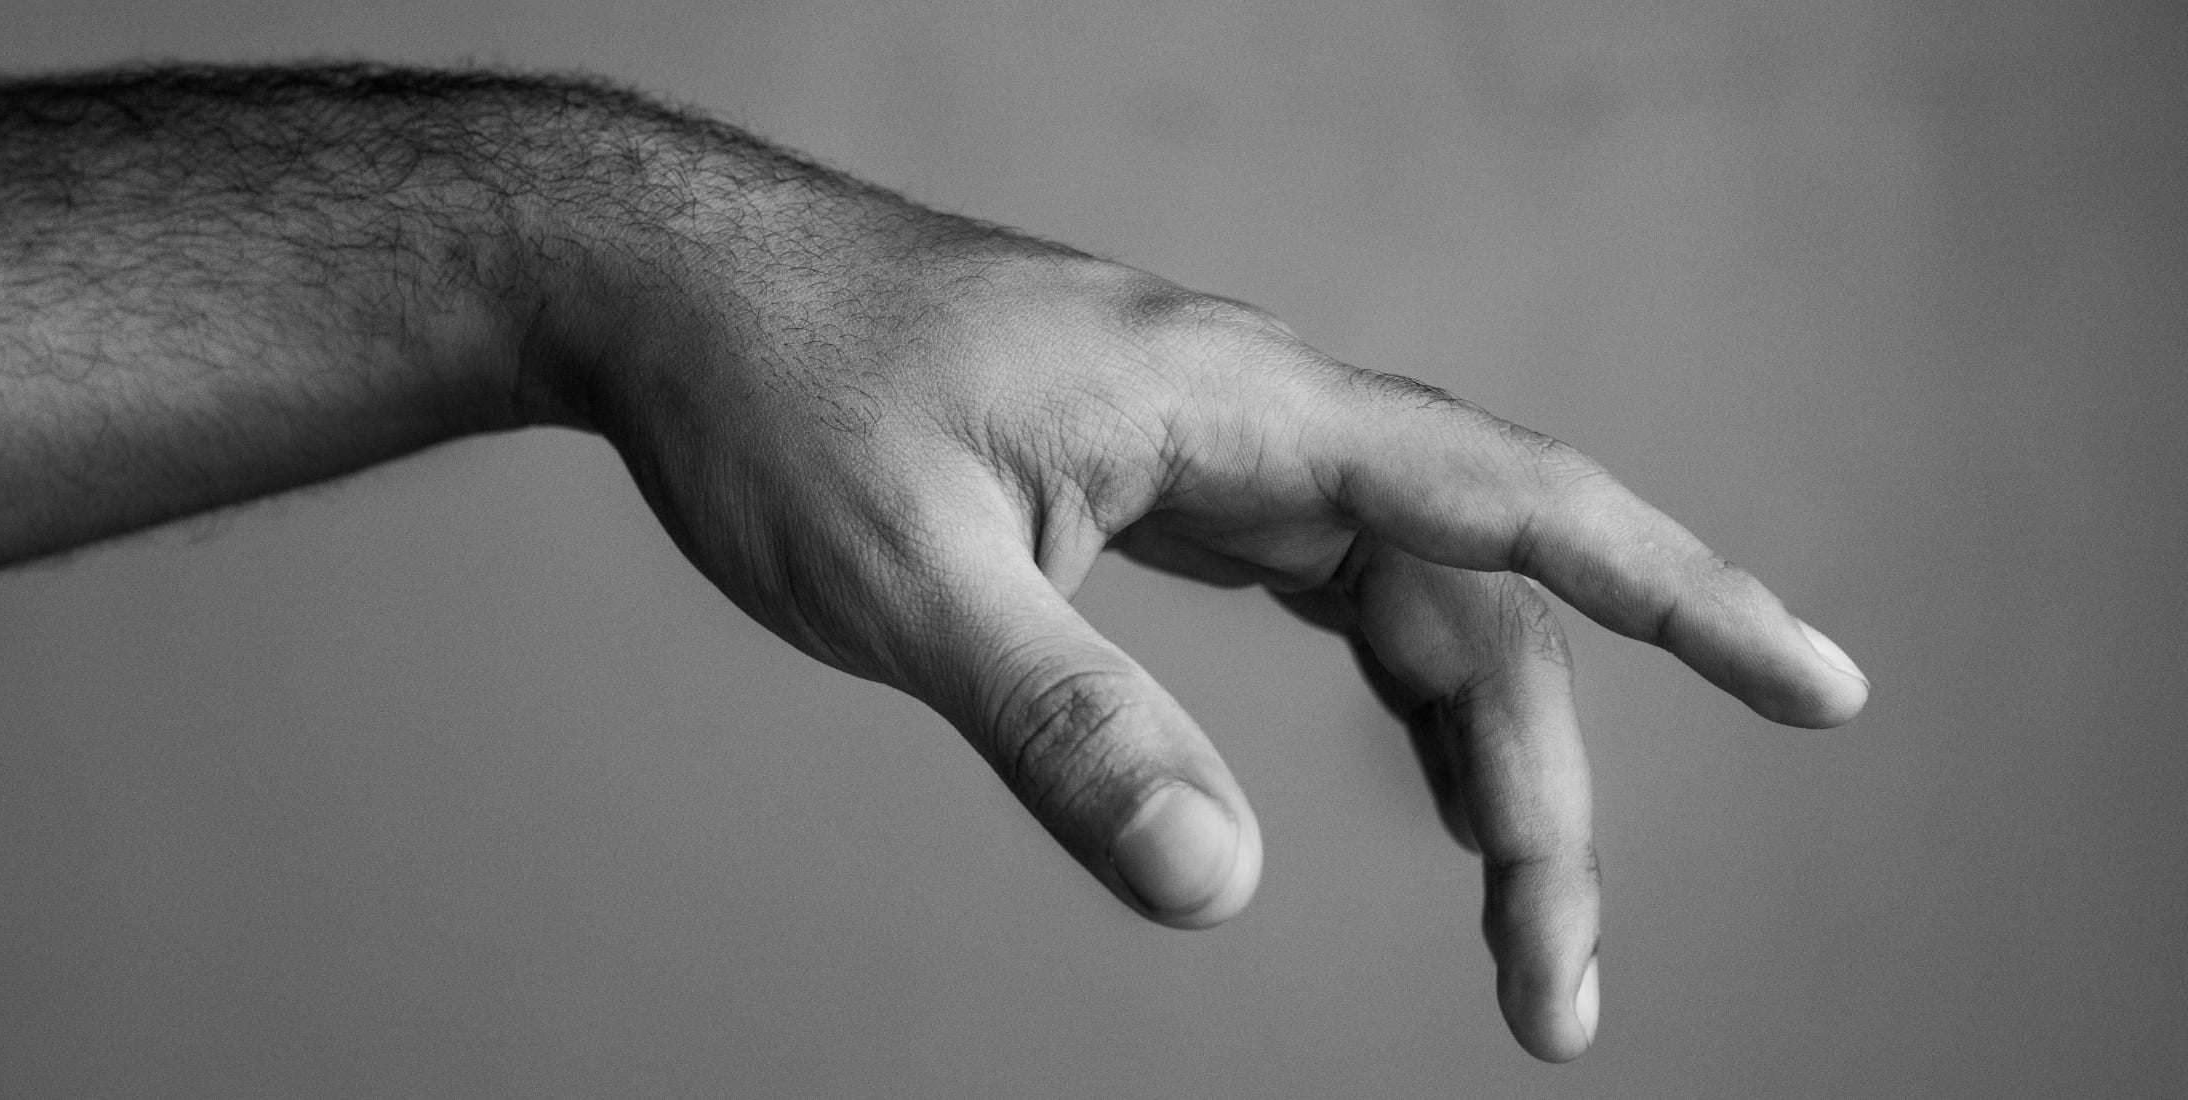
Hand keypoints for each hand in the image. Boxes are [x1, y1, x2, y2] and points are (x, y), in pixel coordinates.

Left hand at [535, 198, 1871, 1060]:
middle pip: (1473, 598)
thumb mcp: (908, 583)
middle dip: (1541, 792)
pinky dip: (1382, 682)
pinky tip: (1397, 760)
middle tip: (1555, 992)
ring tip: (1516, 919)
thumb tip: (1217, 893)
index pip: (1513, 501)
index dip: (1684, 593)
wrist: (672, 288)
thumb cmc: (775, 400)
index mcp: (1232, 405)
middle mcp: (1249, 411)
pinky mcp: (1152, 472)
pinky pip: (1320, 579)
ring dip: (1473, 750)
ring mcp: (1205, 441)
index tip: (1823, 684)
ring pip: (1405, 598)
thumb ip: (1065, 727)